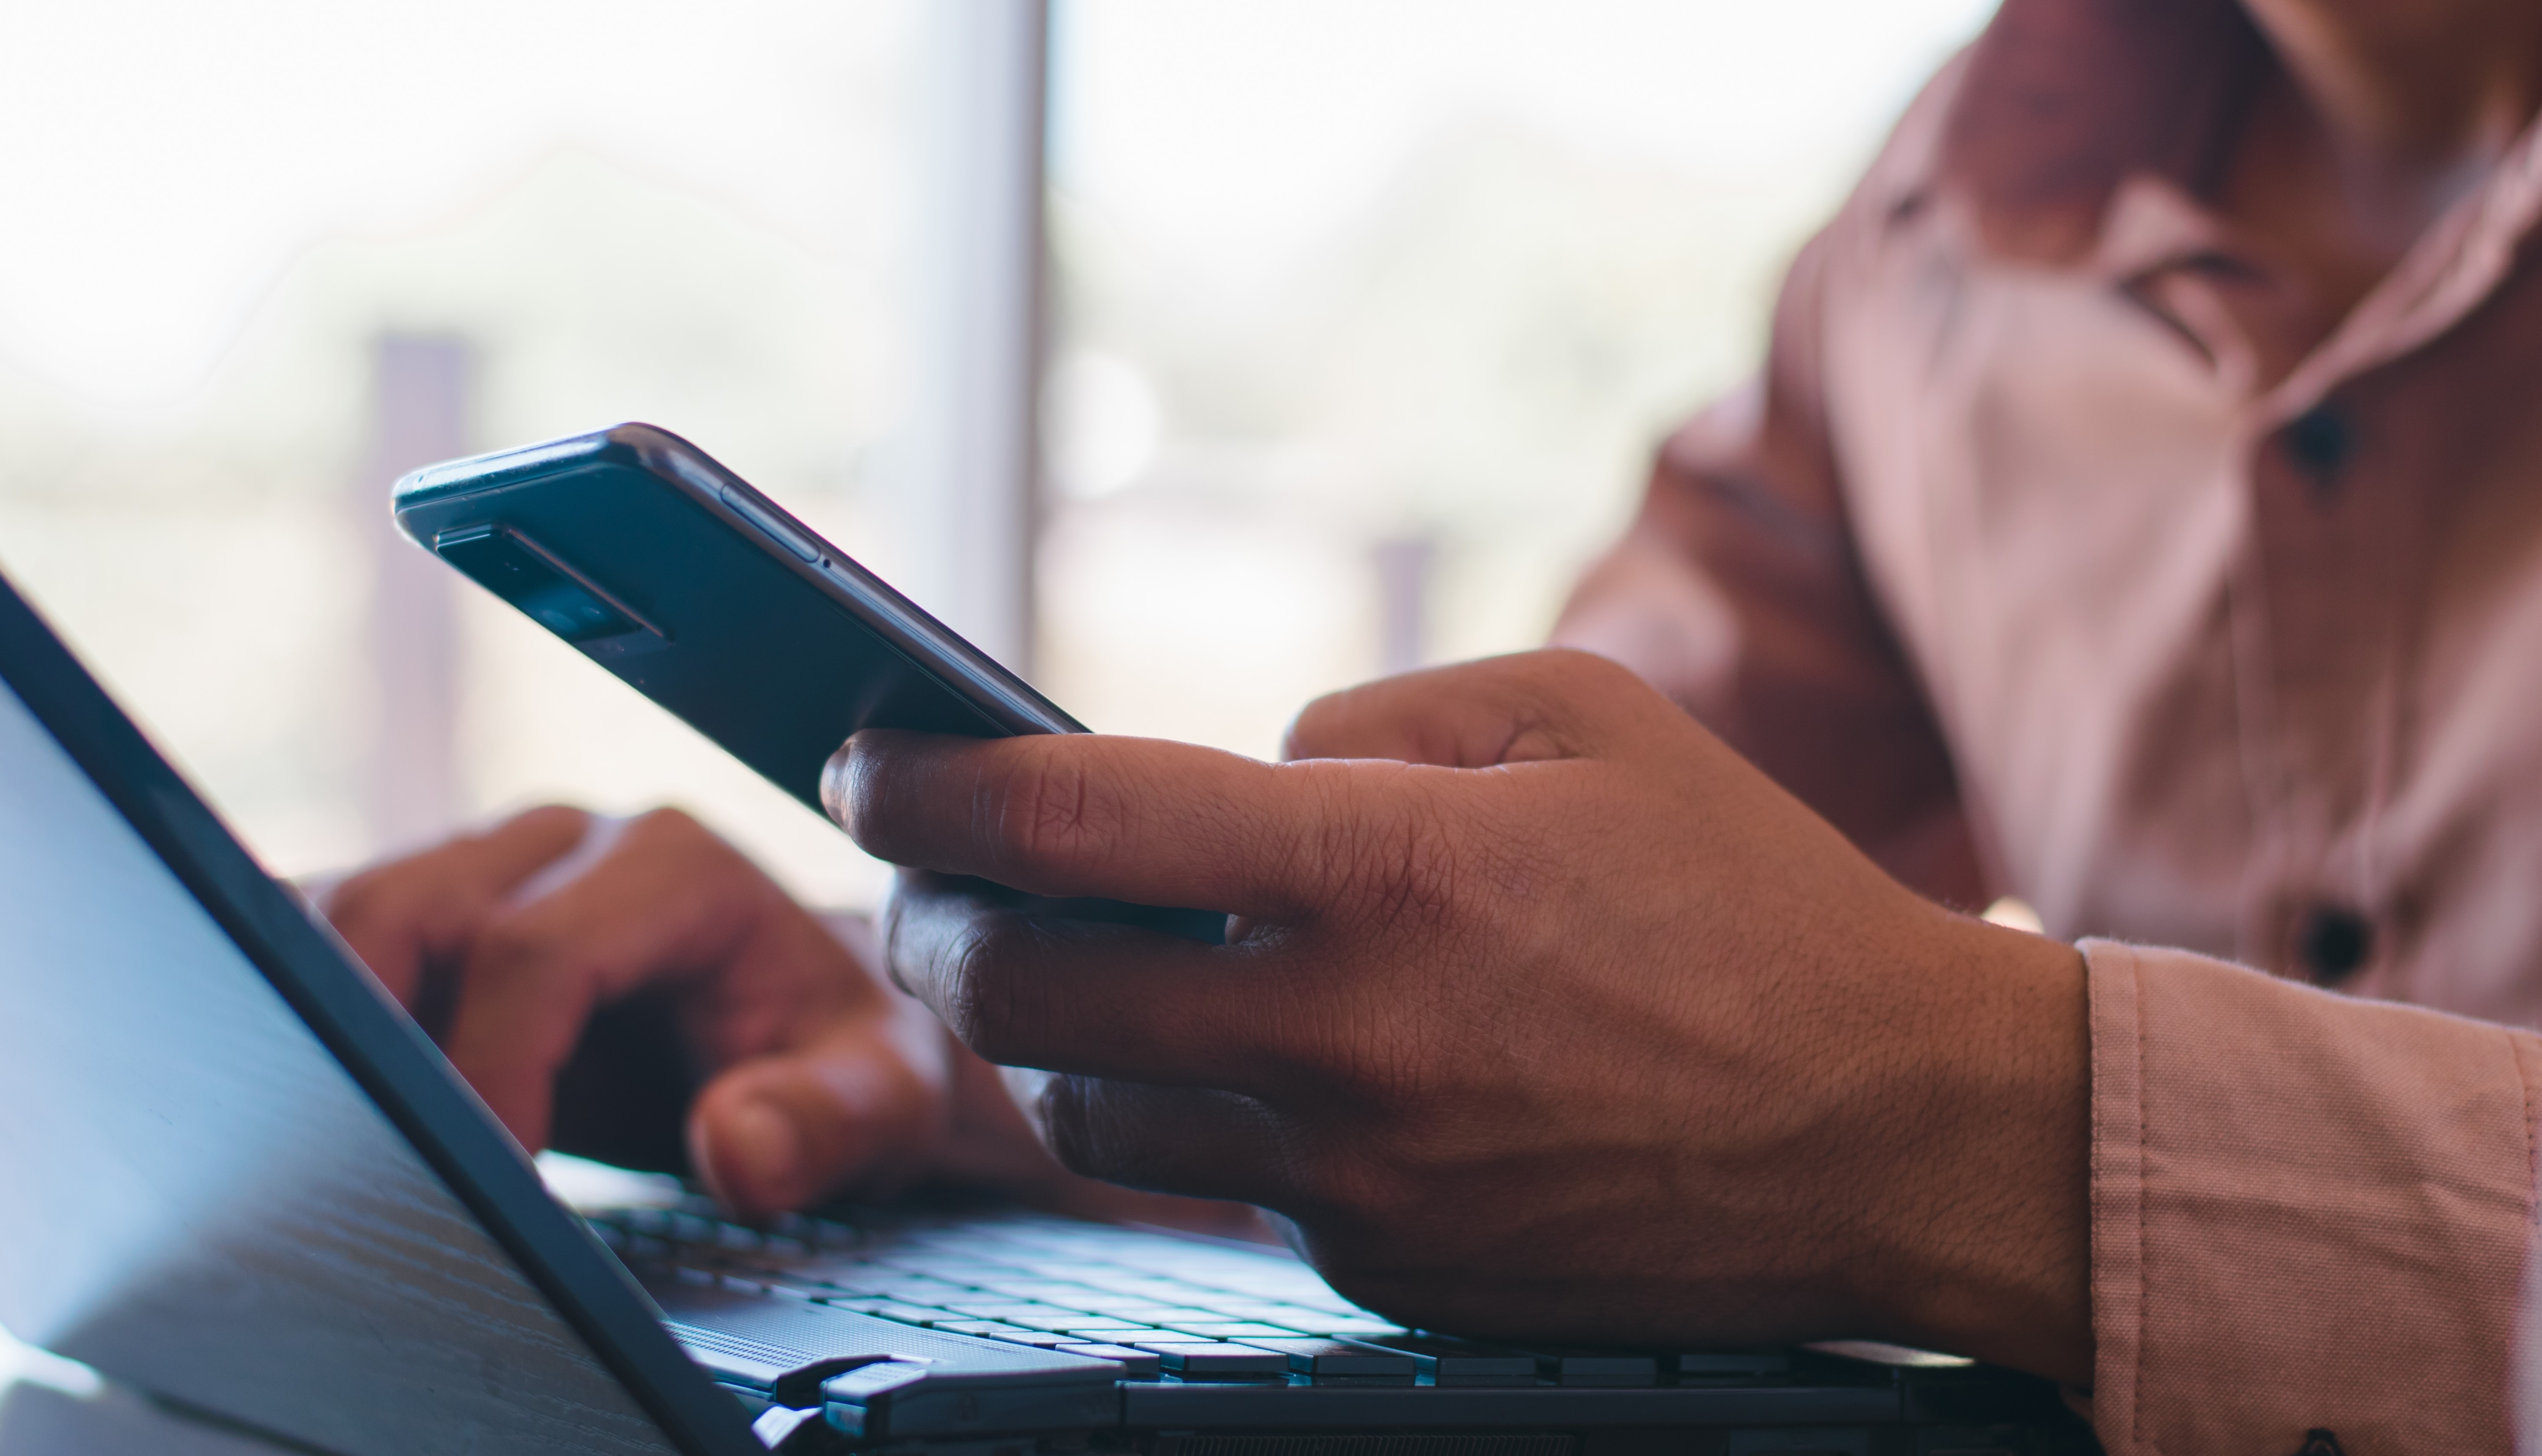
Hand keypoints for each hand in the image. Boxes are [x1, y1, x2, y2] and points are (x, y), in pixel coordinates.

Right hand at [314, 807, 1029, 1216]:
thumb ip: (828, 1121)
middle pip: (404, 914)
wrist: (818, 1027)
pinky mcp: (433, 910)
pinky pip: (326, 934)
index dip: (490, 1073)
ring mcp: (488, 866)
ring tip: (342, 1137)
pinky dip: (302, 1006)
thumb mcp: (884, 1098)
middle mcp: (568, 845)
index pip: (531, 954)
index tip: (493, 1180)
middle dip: (376, 1045)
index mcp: (674, 868)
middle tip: (383, 1170)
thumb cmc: (843, 1056)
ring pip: (340, 914)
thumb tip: (738, 1147)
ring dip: (324, 1022)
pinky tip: (313, 1090)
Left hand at [824, 649, 2092, 1379]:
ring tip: (1100, 973)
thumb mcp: (1583, 719)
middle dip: (937, 923)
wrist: (1893, 1127)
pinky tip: (1282, 1062)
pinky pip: (1227, 1187)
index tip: (862, 754)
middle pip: (1023, 994)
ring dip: (1055, 1038)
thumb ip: (1380, 722)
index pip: (1070, 824)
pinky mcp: (1384, 1267)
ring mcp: (1359, 1177)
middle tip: (934, 877)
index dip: (927, 784)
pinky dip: (1209, 1116)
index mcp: (1391, 874)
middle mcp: (1348, 1038)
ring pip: (1090, 1115)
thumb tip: (1244, 771)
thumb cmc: (1746, 897)